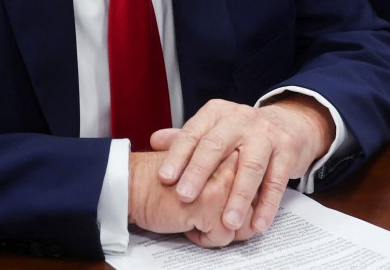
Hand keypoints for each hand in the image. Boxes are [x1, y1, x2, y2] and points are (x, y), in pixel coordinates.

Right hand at [128, 150, 256, 247]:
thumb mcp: (199, 168)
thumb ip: (226, 178)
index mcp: (230, 149)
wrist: (132, 182)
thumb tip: (248, 200)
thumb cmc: (161, 179)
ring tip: (198, 222)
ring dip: (220, 232)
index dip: (244, 205)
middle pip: (253, 205)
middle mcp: (231, 160)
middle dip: (237, 224)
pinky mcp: (210, 202)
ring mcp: (222, 181)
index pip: (257, 184)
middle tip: (218, 224)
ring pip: (241, 224)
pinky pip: (222, 236)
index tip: (232, 213)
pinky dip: (203, 240)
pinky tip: (187, 226)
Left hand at [151, 96, 334, 235]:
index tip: (164, 178)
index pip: (192, 133)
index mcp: (217, 113)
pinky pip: (276, 180)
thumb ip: (185, 138)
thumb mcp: (213, 129)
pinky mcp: (287, 150)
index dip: (177, 156)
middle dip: (200, 172)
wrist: (288, 122)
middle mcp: (240, 119)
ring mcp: (265, 134)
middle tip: (185, 197)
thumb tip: (154, 141)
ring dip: (239, 196)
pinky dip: (267, 204)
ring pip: (250, 166)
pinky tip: (257, 224)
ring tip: (228, 222)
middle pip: (217, 146)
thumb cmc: (241, 133)